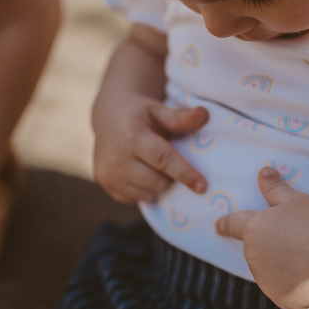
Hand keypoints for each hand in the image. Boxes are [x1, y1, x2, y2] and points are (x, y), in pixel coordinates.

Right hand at [93, 92, 208, 203]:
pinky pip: (134, 198)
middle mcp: (116, 157)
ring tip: (152, 165)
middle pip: (157, 181)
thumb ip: (180, 117)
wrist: (108, 117)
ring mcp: (107, 173)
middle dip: (169, 176)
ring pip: (147, 193)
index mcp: (132, 136)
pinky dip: (143, 189)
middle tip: (166, 160)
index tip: (202, 187)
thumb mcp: (159, 110)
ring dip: (157, 184)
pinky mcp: (104, 183)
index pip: (163, 159)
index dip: (184, 173)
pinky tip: (139, 172)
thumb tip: (204, 114)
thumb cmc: (141, 114)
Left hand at [215, 166, 308, 308]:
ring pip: (270, 273)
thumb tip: (262, 171)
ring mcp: (267, 282)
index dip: (225, 224)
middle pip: (257, 251)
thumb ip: (275, 189)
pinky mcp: (282, 300)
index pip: (232, 225)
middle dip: (271, 246)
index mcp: (254, 230)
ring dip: (281, 267)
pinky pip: (285, 291)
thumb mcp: (297, 200)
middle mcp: (254, 258)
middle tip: (299, 240)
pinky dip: (296, 286)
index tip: (218, 226)